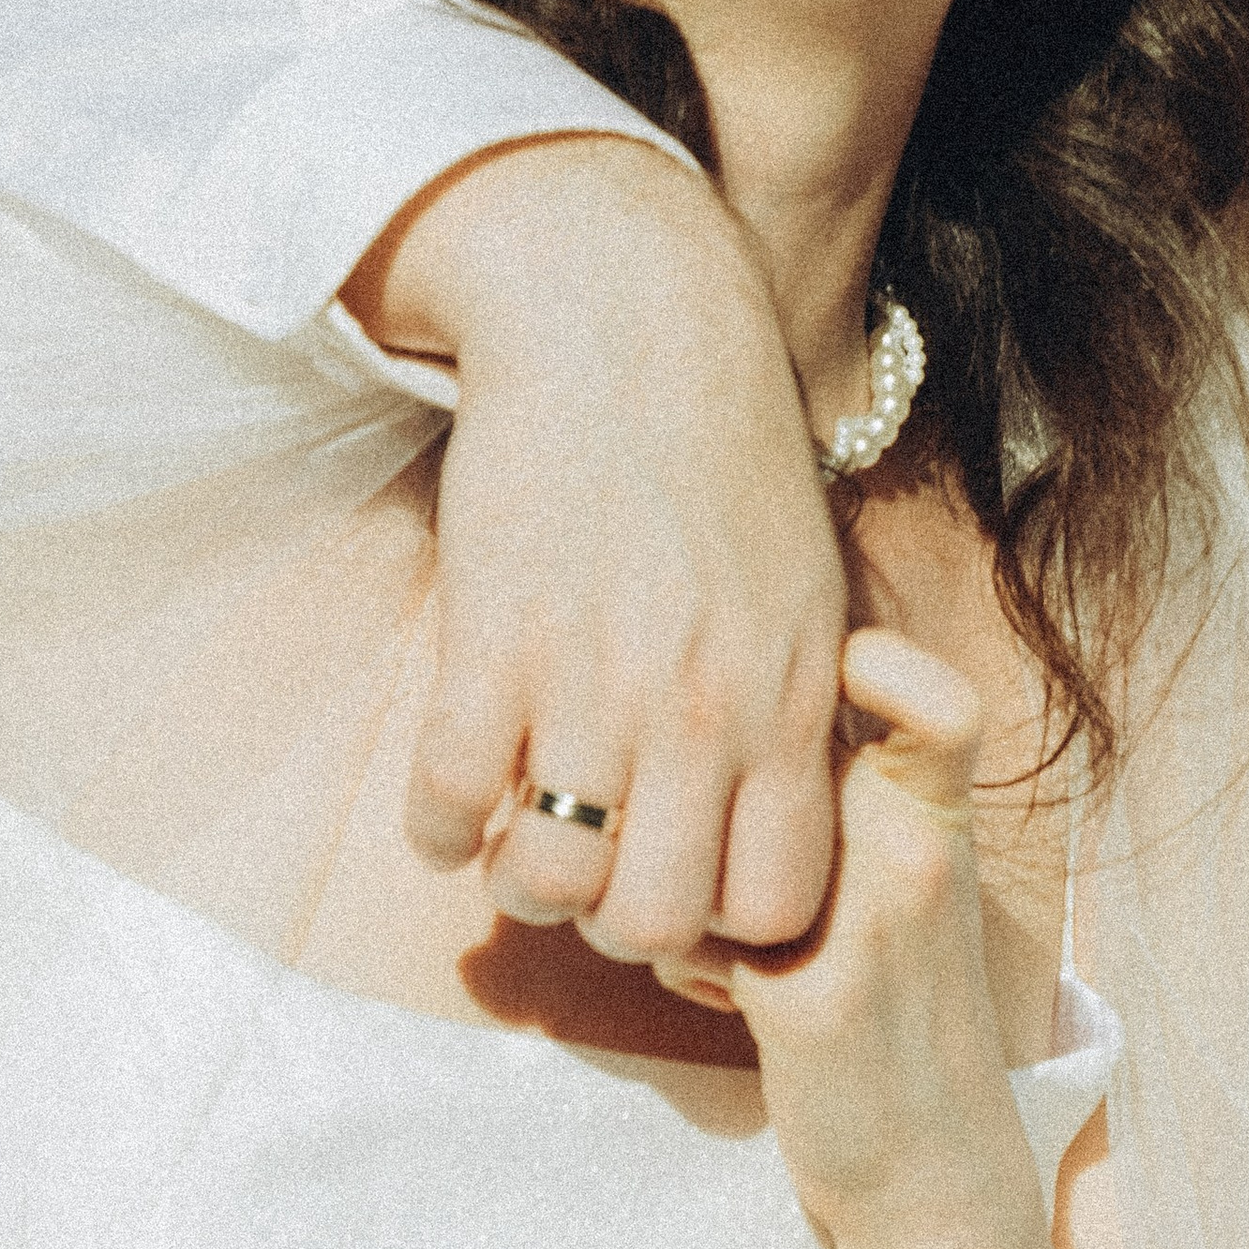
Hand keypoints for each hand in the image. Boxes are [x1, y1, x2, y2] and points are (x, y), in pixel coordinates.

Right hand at [346, 137, 846, 962]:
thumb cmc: (725, 461)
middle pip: (653, 924)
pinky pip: (449, 804)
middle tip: (595, 872)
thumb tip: (785, 825)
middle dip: (614, 923)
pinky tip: (454, 797)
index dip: (722, 926)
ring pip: (549, 881)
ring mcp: (594, 680)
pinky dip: (440, 828)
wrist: (626, 322)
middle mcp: (701, 710)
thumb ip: (800, 715)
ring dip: (522, 881)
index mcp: (788, 704)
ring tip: (521, 839)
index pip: (773, 906)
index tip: (686, 884)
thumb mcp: (807, 594)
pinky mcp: (491, 641)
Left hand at [690, 631, 1053, 1248]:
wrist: (935, 1172)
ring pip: (707, 839)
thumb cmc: (900, 1013)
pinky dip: (681, 959)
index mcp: (942, 823)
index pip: (937, 703)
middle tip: (702, 827)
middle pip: (781, 747)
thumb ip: (846, 801)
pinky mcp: (803, 1000)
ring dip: (682, 876)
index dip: (881, 664)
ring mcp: (863, 928)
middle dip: (708, 775)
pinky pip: (683, 932)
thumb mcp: (901, 886)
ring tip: (718, 935)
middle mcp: (915, 859)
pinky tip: (724, 996)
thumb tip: (741, 717)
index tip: (822, 684)